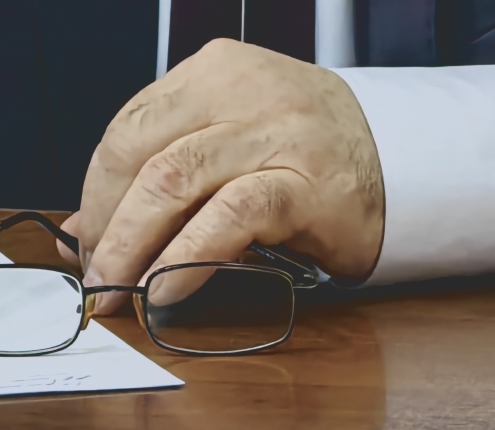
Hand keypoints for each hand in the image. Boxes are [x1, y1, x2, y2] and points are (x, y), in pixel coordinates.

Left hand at [65, 39, 383, 311]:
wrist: (407, 161)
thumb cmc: (310, 157)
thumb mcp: (231, 144)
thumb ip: (163, 174)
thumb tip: (87, 231)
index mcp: (213, 72)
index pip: (127, 129)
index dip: (95, 195)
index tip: (88, 243)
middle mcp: (240, 91)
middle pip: (138, 155)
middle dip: (106, 227)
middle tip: (97, 278)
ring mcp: (274, 132)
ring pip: (171, 183)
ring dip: (133, 248)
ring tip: (119, 292)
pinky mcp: (303, 182)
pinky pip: (227, 219)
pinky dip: (186, 260)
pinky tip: (167, 291)